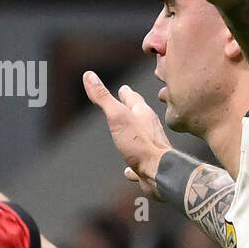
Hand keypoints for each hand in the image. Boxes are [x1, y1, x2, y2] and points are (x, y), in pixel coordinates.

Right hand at [82, 72, 171, 197]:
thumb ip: (103, 98)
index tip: (123, 88)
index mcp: (142, 113)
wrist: (159, 171)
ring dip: (135, 133)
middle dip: (133, 110)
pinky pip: (139, 162)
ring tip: (128, 133)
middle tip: (127, 105)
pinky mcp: (149, 164)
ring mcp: (151, 146)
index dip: (126, 93)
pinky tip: (128, 170)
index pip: (133, 98)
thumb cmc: (140, 143)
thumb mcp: (117, 116)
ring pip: (142, 136)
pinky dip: (133, 163)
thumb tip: (89, 76)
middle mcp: (149, 128)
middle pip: (140, 115)